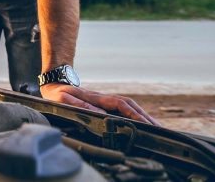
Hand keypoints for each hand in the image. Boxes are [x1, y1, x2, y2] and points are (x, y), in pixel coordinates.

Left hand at [40, 83, 160, 125]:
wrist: (55, 84)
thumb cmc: (57, 94)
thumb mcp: (64, 99)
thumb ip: (79, 104)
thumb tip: (99, 113)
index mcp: (97, 98)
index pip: (120, 105)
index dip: (133, 113)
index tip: (145, 123)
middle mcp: (104, 98)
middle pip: (130, 105)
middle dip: (145, 117)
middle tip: (160, 129)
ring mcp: (106, 101)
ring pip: (129, 107)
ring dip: (143, 116)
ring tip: (157, 128)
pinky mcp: (105, 104)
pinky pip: (124, 110)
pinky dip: (136, 116)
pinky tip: (143, 123)